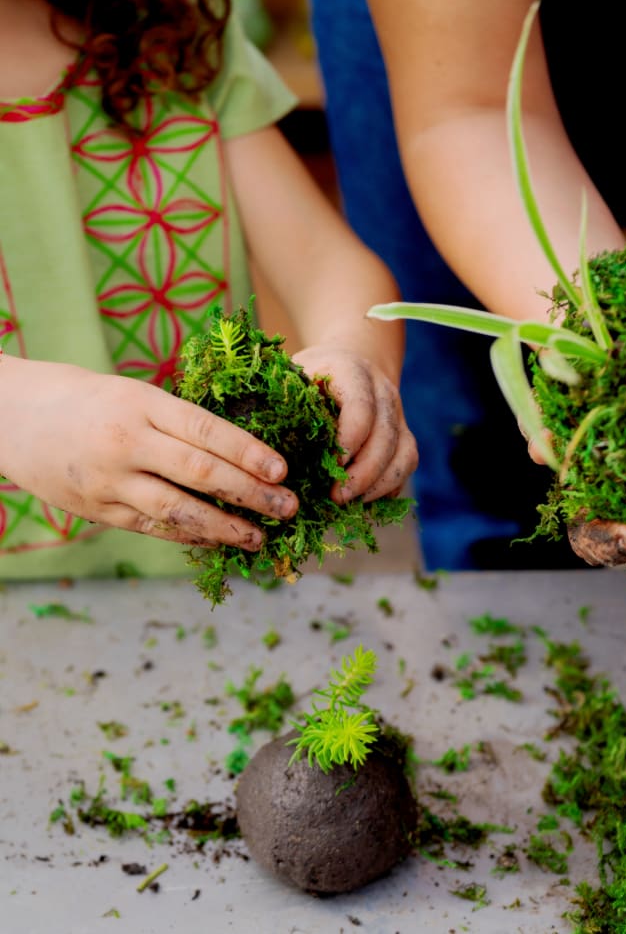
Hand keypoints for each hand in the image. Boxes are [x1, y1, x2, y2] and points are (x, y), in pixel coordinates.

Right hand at [0, 358, 296, 547]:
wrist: (15, 416)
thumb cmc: (93, 400)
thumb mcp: (137, 394)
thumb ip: (181, 422)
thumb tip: (245, 453)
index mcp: (143, 404)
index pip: (206, 430)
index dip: (248, 452)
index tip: (283, 469)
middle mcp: (128, 442)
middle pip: (200, 472)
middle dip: (250, 493)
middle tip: (289, 507)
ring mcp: (110, 480)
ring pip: (177, 509)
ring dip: (225, 527)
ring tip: (259, 537)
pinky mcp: (98, 510)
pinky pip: (153, 526)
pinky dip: (191, 535)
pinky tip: (219, 540)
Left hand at [292, 345, 417, 502]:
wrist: (347, 362)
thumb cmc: (307, 377)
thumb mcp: (291, 378)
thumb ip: (285, 403)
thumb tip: (268, 447)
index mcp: (352, 371)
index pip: (361, 408)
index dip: (349, 440)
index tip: (331, 466)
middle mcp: (382, 391)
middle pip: (385, 436)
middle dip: (363, 473)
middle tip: (335, 497)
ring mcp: (397, 413)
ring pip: (403, 453)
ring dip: (378, 484)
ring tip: (348, 502)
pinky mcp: (403, 434)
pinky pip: (407, 463)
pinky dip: (389, 486)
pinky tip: (364, 499)